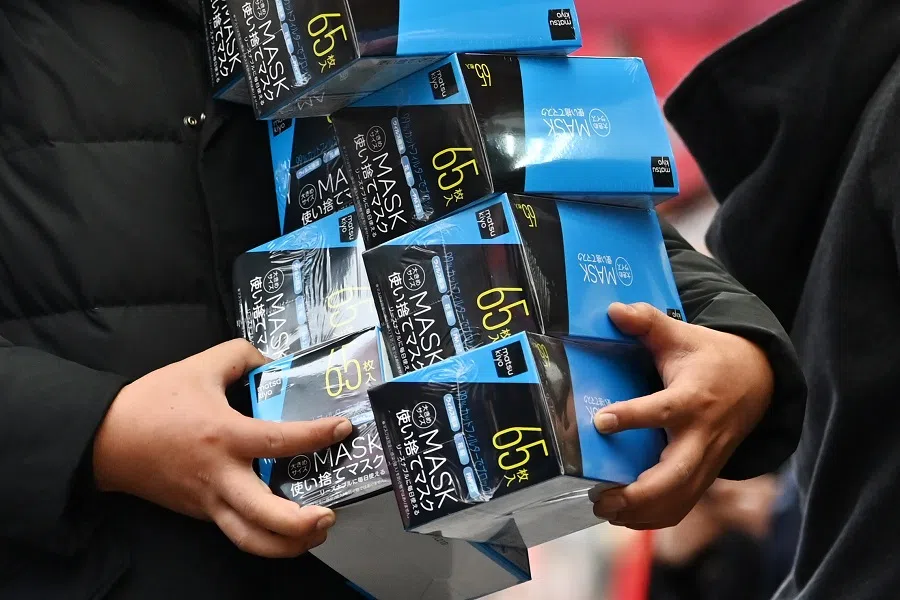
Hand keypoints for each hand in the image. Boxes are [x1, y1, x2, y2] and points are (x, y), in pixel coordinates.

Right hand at [92, 339, 352, 557]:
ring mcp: (208, 501)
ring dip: (287, 545)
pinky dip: (264, 534)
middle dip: (302, 524)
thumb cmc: (152, 402)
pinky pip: (235, 530)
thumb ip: (241, 356)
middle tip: (329, 515)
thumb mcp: (200, 365)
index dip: (317, 436)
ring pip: (250, 540)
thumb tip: (272, 360)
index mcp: (224, 436)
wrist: (104, 440)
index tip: (342, 429)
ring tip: (316, 532)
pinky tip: (285, 525)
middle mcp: (219, 477)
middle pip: (265, 517)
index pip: (281, 441)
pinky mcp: (199, 512)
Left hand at [590, 302, 773, 529]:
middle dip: (640, 493)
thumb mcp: (681, 334)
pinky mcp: (706, 474)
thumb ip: (648, 322)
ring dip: (643, 512)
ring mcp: (708, 460)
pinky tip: (625, 517)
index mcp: (694, 398)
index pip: (664, 411)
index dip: (633, 417)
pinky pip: (684, 504)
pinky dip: (656, 517)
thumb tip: (614, 310)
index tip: (601, 421)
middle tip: (601, 496)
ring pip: (681, 498)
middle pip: (678, 475)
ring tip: (605, 509)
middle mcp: (703, 435)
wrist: (757, 381)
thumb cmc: (709, 357)